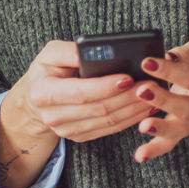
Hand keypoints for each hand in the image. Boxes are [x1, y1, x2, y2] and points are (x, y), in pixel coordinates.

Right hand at [6, 40, 158, 144]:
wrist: (35, 98)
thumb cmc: (46, 71)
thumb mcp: (50, 53)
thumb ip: (70, 51)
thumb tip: (96, 51)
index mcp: (44, 93)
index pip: (82, 92)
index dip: (106, 87)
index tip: (128, 77)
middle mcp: (54, 116)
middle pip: (100, 109)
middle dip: (128, 97)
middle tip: (150, 84)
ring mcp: (67, 130)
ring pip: (108, 121)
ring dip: (134, 110)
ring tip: (154, 95)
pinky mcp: (80, 136)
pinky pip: (110, 129)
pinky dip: (130, 119)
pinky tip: (145, 108)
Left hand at [128, 40, 188, 163]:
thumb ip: (188, 53)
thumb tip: (169, 56)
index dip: (169, 70)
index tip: (147, 62)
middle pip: (186, 106)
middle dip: (163, 99)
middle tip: (142, 91)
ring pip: (178, 129)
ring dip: (160, 128)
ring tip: (143, 126)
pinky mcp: (183, 132)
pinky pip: (170, 144)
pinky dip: (155, 150)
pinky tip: (140, 155)